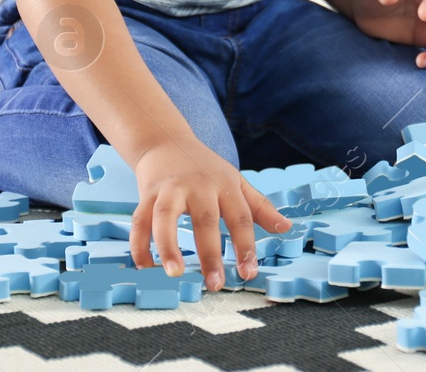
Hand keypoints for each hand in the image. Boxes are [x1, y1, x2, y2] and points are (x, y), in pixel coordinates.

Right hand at [129, 135, 290, 290]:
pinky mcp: (147, 193)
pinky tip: (145, 266)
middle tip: (215, 285)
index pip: (240, 218)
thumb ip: (260, 207)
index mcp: (224, 186)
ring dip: (168, 245)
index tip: (248, 273)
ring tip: (173, 274)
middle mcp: (198, 186)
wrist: (166, 140)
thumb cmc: (205, 167)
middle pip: (205, 220)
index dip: (245, 247)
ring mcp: (170, 189)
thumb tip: (286, 227)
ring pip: (165, 216)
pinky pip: (140, 220)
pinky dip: (140, 244)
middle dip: (210, 255)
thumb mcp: (236, 181)